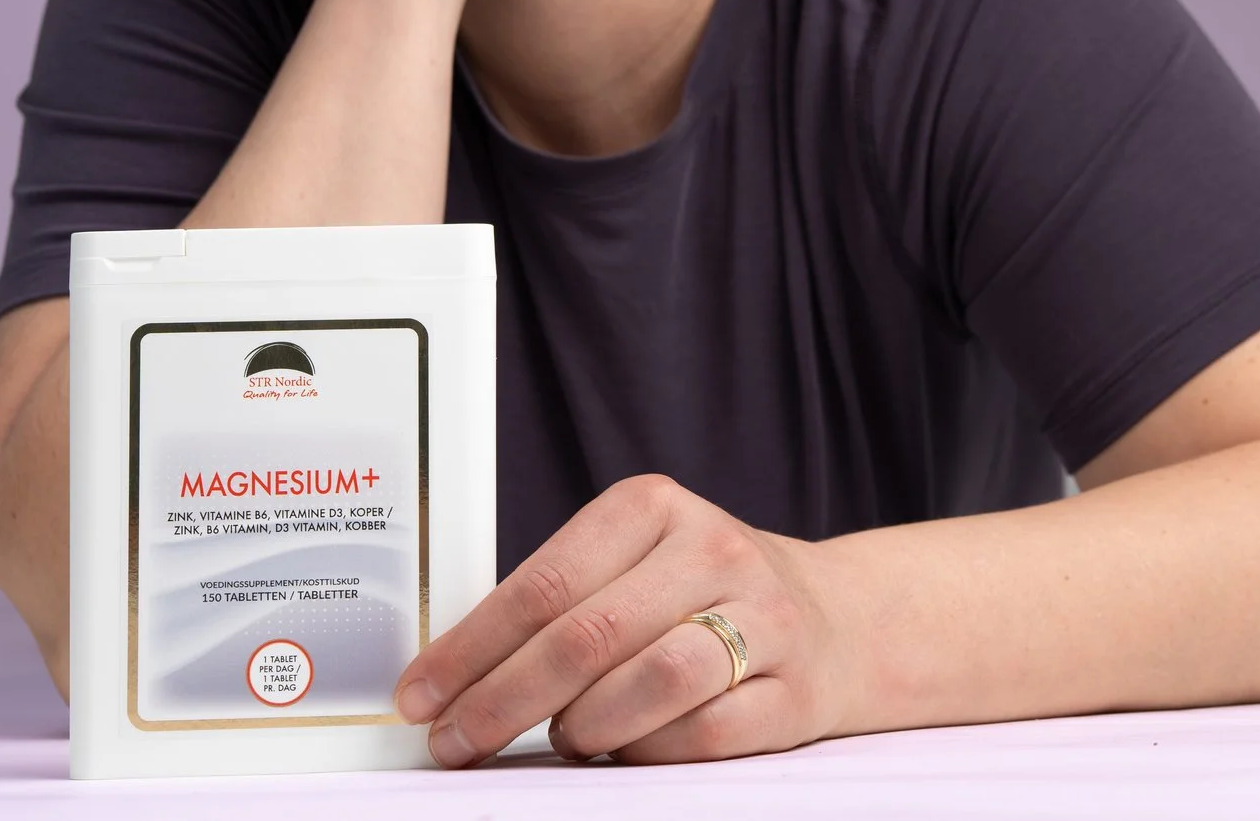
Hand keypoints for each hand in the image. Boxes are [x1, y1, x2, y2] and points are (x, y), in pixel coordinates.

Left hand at [394, 474, 849, 765]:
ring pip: (652, 682)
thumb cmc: (703, 595)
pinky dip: (650, 753)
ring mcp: (764, 617)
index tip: (422, 695)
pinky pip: (705, 734)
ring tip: (562, 738)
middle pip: (587, 636)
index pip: (544, 582)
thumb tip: (450, 675)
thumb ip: (558, 602)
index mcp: (655, 506)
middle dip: (503, 701)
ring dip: (585, 726)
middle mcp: (713, 549)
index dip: (471, 648)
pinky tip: (627, 750)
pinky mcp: (795, 688)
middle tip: (457, 742)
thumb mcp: (633, 563)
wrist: (837, 620)